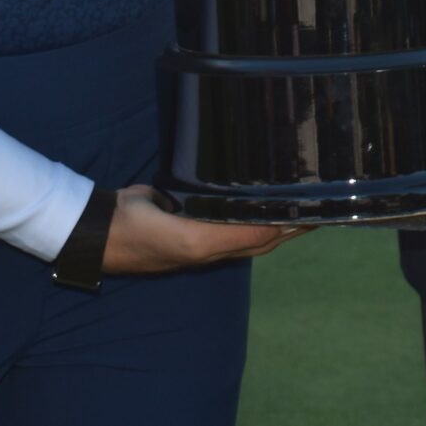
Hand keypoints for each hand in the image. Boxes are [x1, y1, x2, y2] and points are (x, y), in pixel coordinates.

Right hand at [101, 184, 309, 273]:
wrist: (105, 227)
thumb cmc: (150, 238)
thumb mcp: (194, 240)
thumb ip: (233, 234)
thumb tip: (276, 225)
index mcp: (219, 247)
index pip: (268, 235)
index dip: (294, 223)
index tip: (320, 204)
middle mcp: (214, 237)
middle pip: (263, 228)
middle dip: (290, 215)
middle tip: (318, 191)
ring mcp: (200, 221)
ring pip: (245, 213)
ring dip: (271, 204)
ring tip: (296, 186)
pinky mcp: (186, 205)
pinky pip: (222, 199)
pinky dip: (243, 194)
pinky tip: (254, 179)